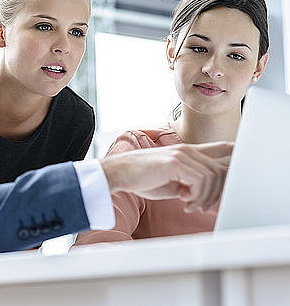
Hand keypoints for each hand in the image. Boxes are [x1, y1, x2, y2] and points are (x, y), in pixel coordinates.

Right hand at [100, 142, 232, 211]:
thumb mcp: (171, 183)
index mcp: (188, 152)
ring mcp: (182, 154)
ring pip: (213, 176)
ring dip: (206, 197)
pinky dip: (196, 196)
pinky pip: (200, 181)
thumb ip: (189, 185)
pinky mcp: (175, 162)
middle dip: (218, 192)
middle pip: (223, 168)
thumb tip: (204, 196)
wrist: (118, 173)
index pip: (222, 148)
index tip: (233, 181)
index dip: (236, 159)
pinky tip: (184, 201)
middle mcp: (188, 150)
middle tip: (202, 205)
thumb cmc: (140, 179)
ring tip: (190, 205)